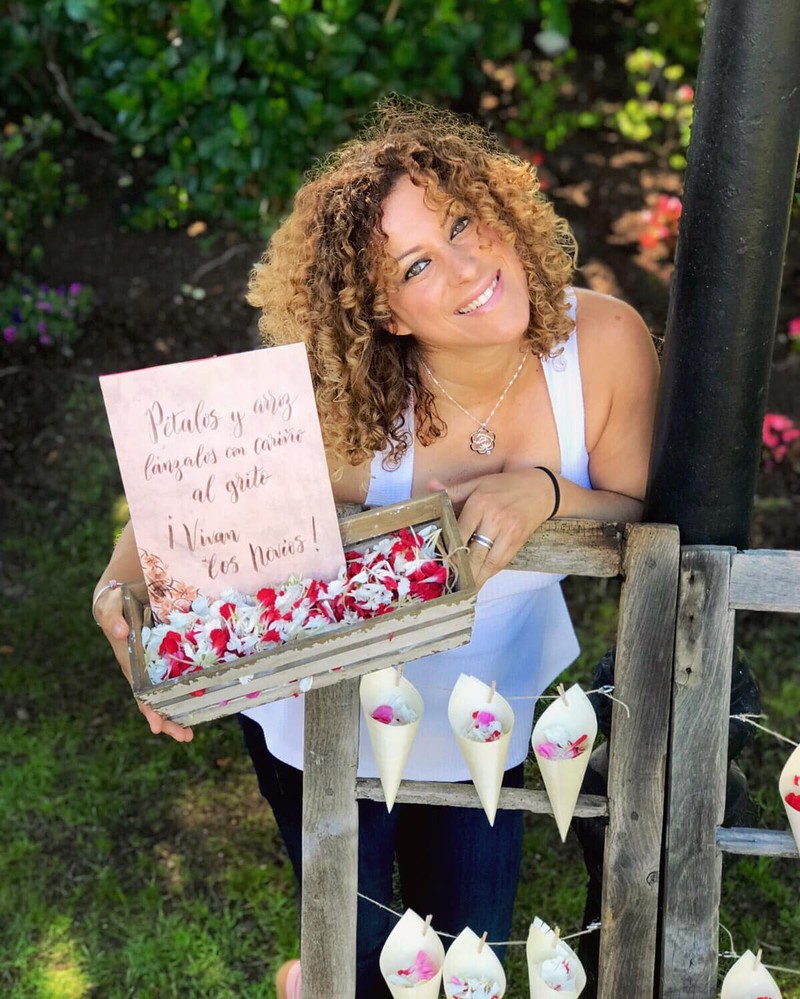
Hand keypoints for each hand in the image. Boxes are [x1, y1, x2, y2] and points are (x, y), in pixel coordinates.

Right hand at [93, 585, 193, 742]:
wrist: (123, 594)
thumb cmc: (114, 604)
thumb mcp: (110, 606)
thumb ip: (112, 618)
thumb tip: (121, 633)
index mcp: (130, 662)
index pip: (140, 691)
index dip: (149, 709)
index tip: (157, 726)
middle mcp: (142, 669)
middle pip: (154, 701)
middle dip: (167, 720)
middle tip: (185, 737)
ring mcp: (155, 664)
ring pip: (166, 693)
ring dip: (177, 712)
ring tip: (190, 733)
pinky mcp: (167, 655)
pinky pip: (176, 676)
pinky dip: (187, 689)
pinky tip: (201, 701)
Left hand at [429, 468, 556, 588]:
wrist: (541, 489)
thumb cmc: (505, 485)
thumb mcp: (478, 482)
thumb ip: (454, 489)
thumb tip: (430, 486)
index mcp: (480, 503)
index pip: (460, 532)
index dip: (450, 550)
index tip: (441, 563)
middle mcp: (494, 519)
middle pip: (474, 552)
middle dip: (462, 570)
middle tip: (449, 583)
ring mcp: (508, 532)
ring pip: (489, 562)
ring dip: (476, 577)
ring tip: (464, 588)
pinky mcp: (518, 541)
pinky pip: (502, 562)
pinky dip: (490, 572)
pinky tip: (480, 579)